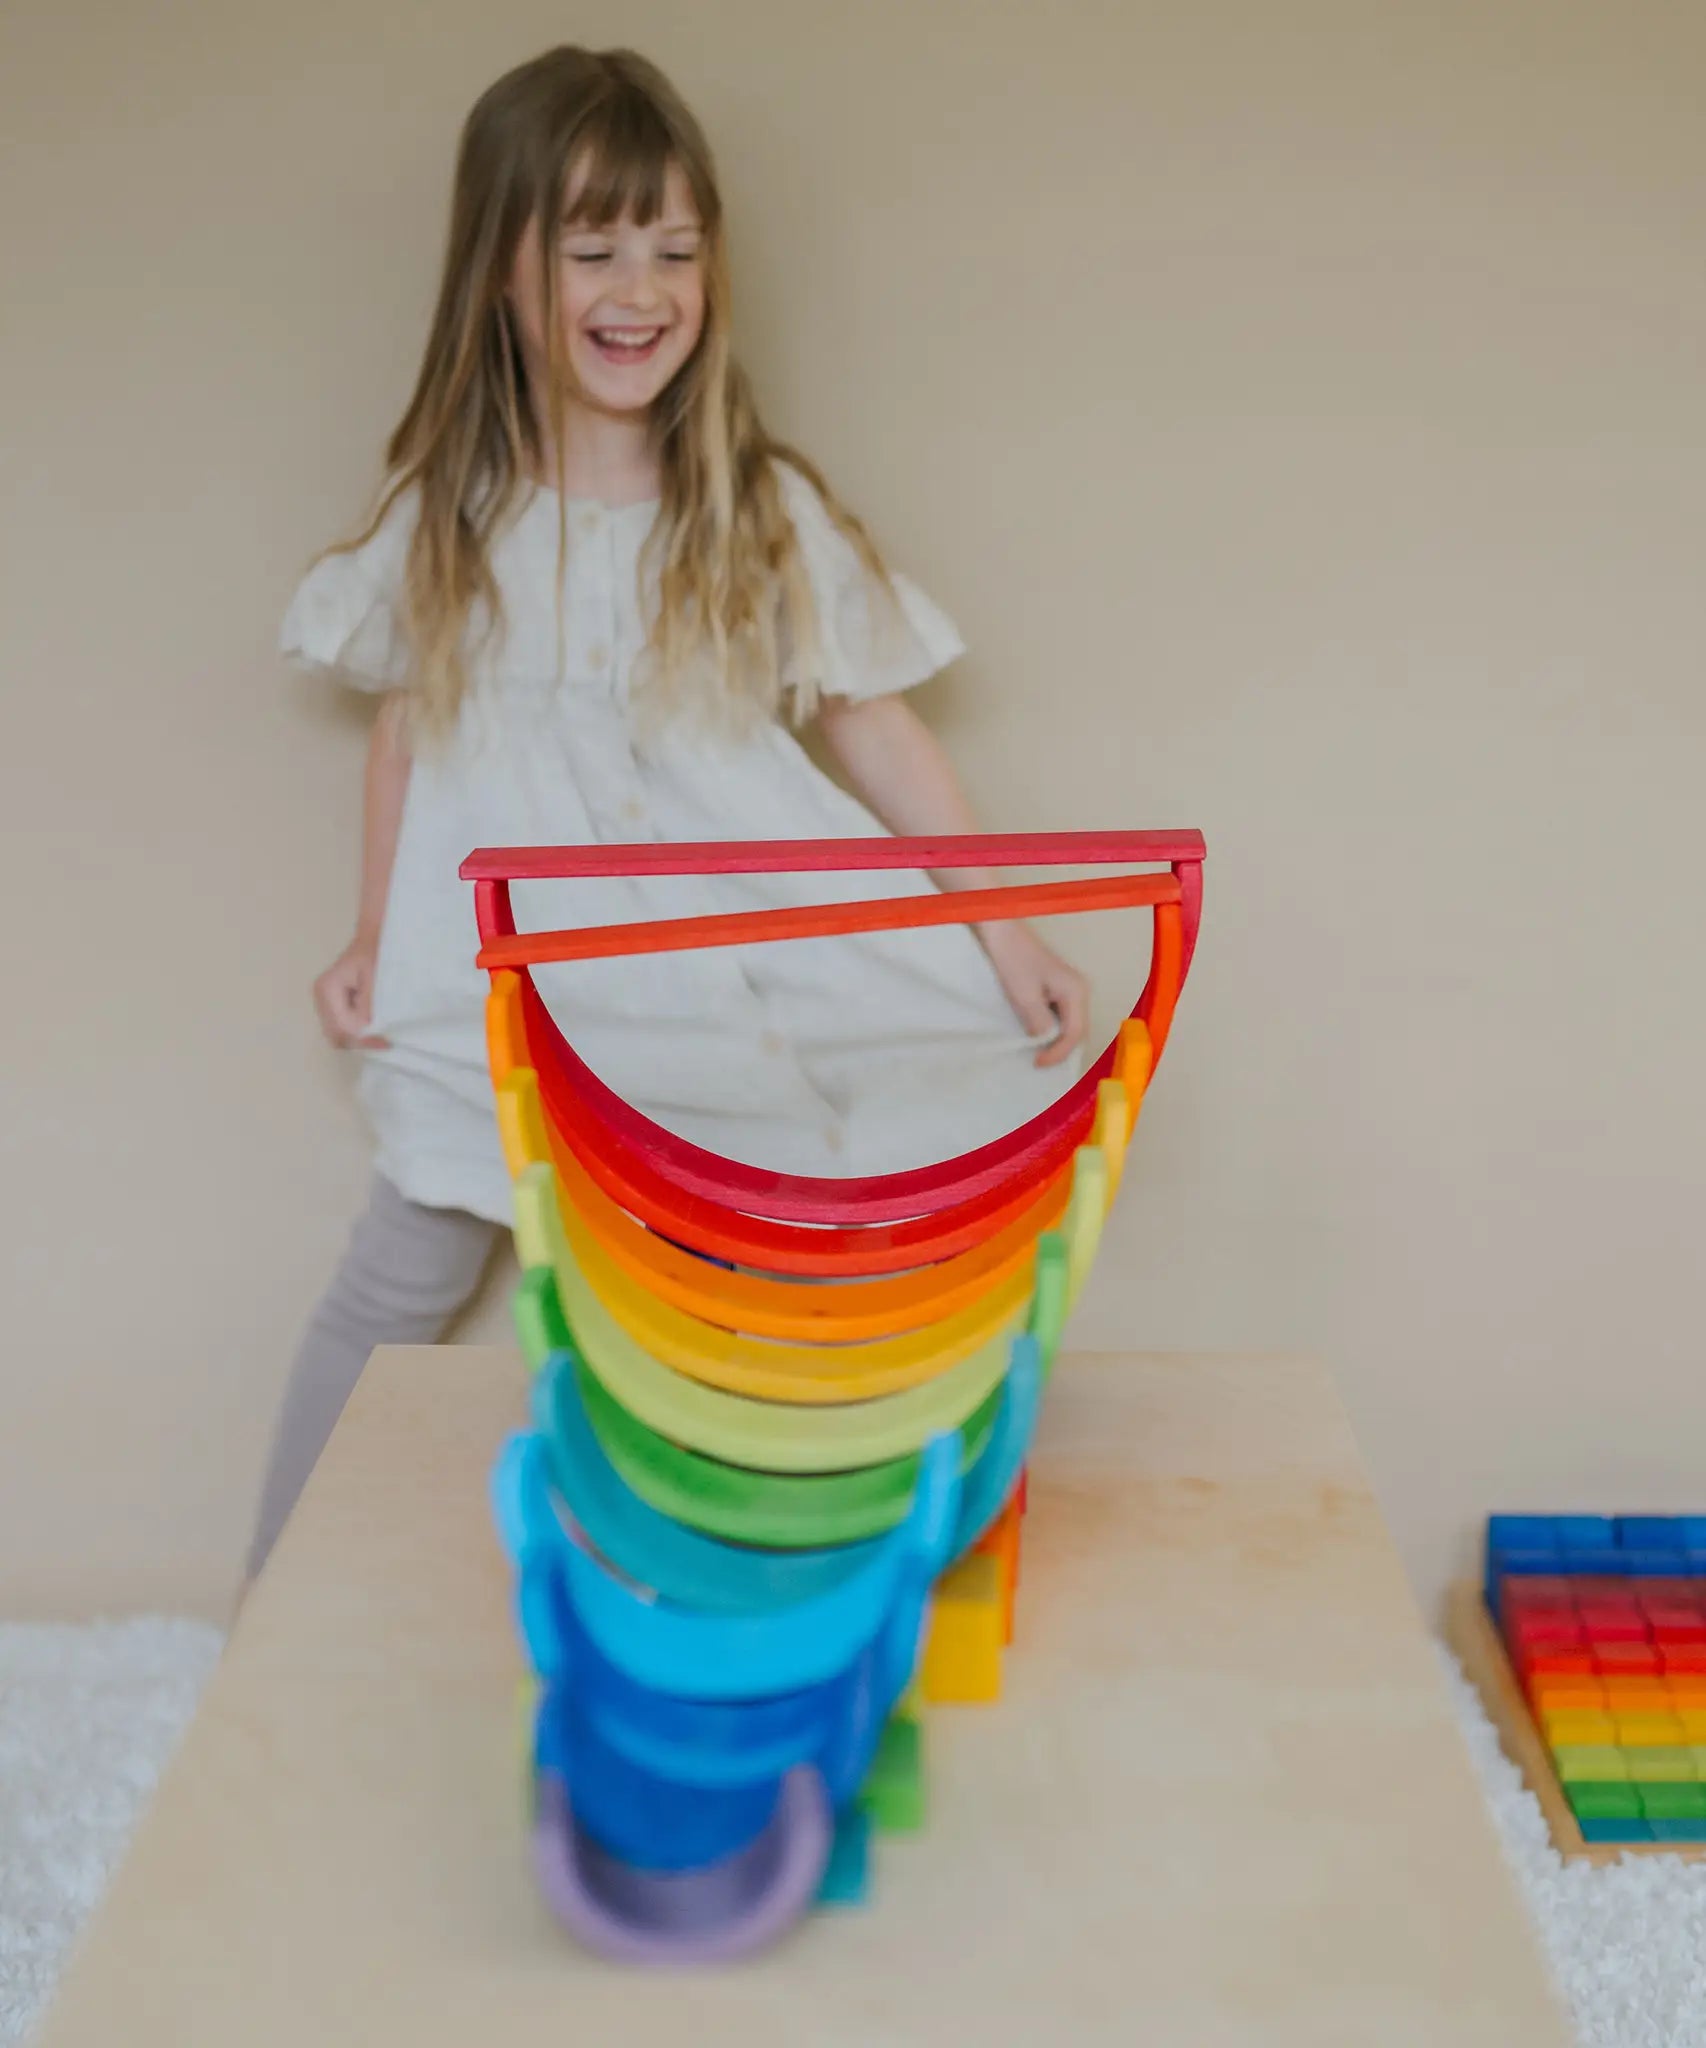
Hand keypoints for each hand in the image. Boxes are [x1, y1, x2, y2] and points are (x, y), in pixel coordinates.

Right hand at [312, 935, 388, 1050]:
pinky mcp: (334, 1005)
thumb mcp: (377, 977)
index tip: (386, 1041)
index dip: (363, 1038)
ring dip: (360, 1037)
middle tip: (386, 1040)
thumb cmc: (376, 951)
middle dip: (360, 1041)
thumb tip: (369, 1029)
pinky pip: (344, 1027)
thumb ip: (370, 1005)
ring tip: (382, 1033)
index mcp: (327, 989)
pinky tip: (375, 1025)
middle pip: (336, 1035)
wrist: (375, 937)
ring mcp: (325, 1003)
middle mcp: (321, 998)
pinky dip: (359, 1030)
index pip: (341, 1027)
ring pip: (339, 1034)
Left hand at [981, 922, 1088, 1068]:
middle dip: (1060, 1049)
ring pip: (1069, 1024)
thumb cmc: (1014, 960)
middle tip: (1039, 1063)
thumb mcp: (1025, 996)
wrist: (1002, 933)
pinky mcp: (1057, 987)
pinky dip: (1050, 1029)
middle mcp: (1080, 990)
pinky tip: (1036, 1036)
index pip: (1075, 1033)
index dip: (1058, 1052)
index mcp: (1076, 991)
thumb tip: (1045, 1042)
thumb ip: (1039, 1022)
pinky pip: (1060, 1015)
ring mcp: (1069, 988)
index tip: (1037, 1063)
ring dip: (1055, 1040)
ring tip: (1038, 1054)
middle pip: (1077, 1030)